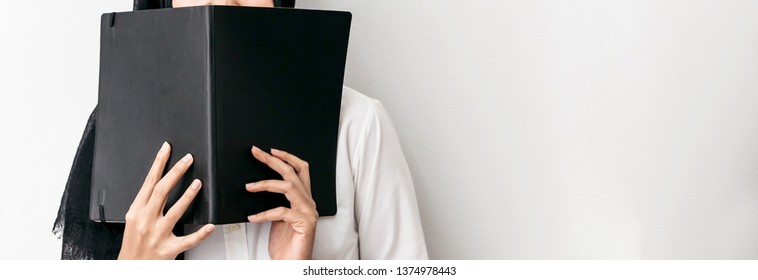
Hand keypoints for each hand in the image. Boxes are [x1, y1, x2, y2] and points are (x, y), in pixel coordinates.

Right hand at [118, 142, 214, 259]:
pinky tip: (209, 226)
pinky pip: (188, 240)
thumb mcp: (133, 219)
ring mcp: (157, 235)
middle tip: (188, 159)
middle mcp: (146, 221)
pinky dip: (200, 233)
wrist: (131, 267)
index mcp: (137, 211)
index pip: (149, 182)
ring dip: (188, 196)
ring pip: (175, 212)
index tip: (167, 149)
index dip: (159, 163)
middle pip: (162, 191)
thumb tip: (158, 182)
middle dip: (176, 172)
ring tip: (198, 183)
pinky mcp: (168, 249)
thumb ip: (146, 202)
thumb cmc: (133, 243)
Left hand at [246, 146, 316, 259]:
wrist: (291, 264)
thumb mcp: (277, 218)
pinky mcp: (305, 223)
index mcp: (304, 198)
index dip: (286, 157)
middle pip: (293, 172)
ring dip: (266, 184)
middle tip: (257, 153)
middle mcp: (309, 202)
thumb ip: (275, 202)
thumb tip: (257, 186)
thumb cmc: (286, 244)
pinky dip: (264, 213)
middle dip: (273, 161)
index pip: (300, 170)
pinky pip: (281, 211)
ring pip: (288, 187)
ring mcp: (308, 212)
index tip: (270, 151)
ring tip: (250, 187)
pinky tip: (253, 217)